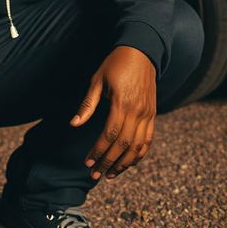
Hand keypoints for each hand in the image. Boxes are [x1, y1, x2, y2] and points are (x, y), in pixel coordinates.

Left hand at [70, 46, 155, 180]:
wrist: (142, 52)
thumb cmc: (115, 64)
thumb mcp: (97, 80)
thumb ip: (87, 105)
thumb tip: (74, 124)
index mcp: (122, 102)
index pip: (109, 134)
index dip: (98, 151)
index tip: (87, 162)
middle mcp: (137, 111)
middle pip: (123, 145)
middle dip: (108, 162)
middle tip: (94, 175)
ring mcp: (147, 114)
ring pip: (137, 147)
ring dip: (124, 164)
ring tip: (110, 175)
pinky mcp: (152, 114)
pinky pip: (148, 140)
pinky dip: (139, 155)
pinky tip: (128, 163)